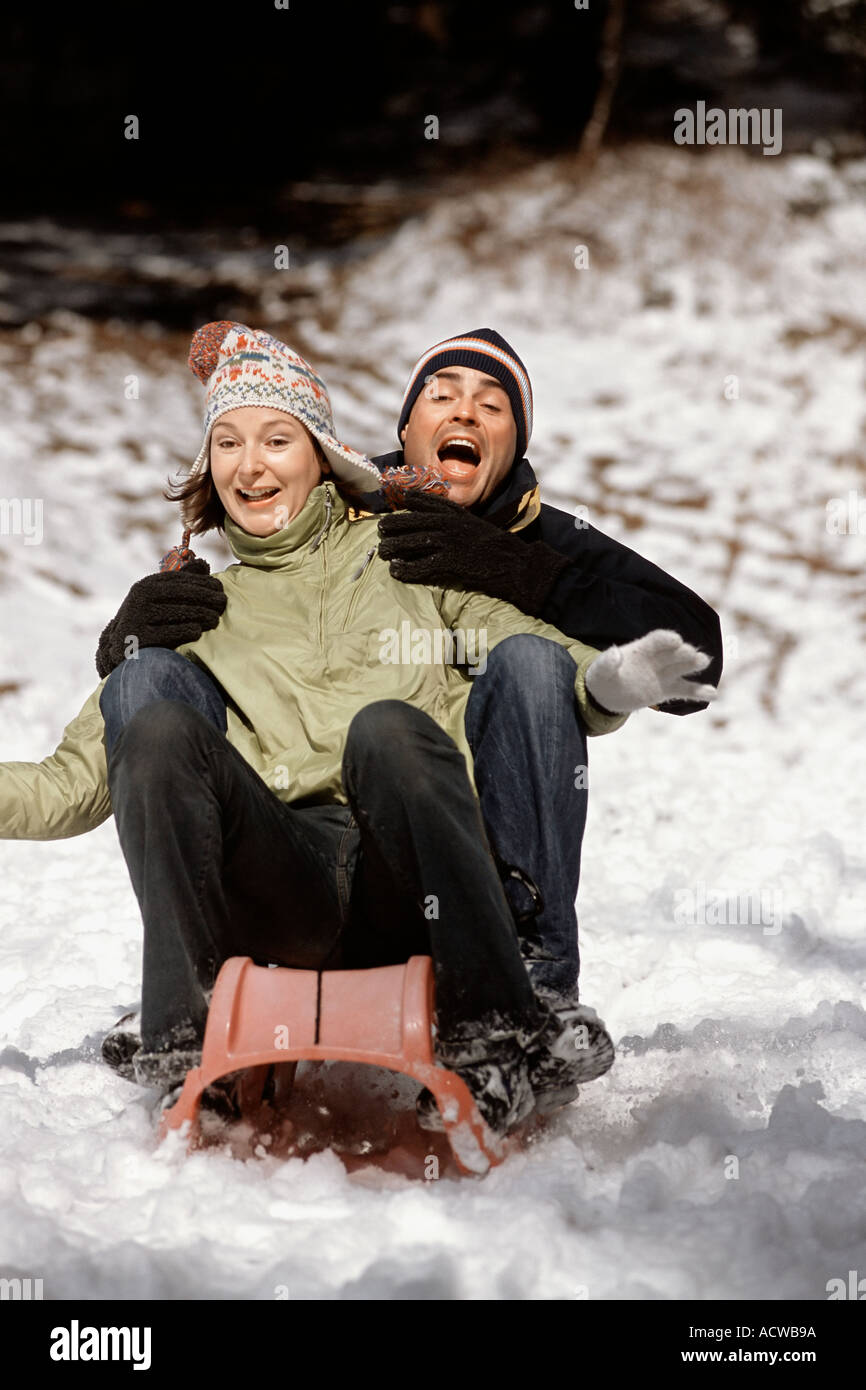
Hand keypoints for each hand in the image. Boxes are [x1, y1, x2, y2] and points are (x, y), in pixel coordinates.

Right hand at [95, 558, 226, 678]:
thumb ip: (181, 582)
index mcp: (147, 585)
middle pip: (181, 593)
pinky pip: (168, 632)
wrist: (121, 648)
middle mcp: (141, 597)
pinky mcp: (139, 637)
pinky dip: (185, 631)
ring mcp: (138, 616)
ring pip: (177, 612)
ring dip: (200, 614)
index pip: (180, 580)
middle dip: (206, 596)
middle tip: (223, 602)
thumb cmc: (149, 620)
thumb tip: (204, 564)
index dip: (203, 582)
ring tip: (215, 619)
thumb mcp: (160, 598)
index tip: (221, 587)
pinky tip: (198, 632)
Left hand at [377, 492, 568, 615]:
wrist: (516, 564)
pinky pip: (420, 566)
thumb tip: (442, 526)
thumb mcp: (478, 527)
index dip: (411, 501)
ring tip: (383, 552)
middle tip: (381, 529)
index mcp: (458, 512)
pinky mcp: (449, 563)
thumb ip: (459, 523)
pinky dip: (406, 569)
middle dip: (394, 524)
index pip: (428, 501)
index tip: (400, 501)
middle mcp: (449, 523)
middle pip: (412, 521)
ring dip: (394, 547)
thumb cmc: (500, 548)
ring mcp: (448, 542)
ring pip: (411, 543)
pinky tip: (397, 572)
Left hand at [585, 629, 718, 713]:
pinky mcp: (666, 690)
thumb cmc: (602, 677)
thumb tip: (614, 653)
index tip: (676, 640)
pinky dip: (699, 692)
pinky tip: (714, 695)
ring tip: (704, 662)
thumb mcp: (600, 670)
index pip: (656, 640)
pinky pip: (685, 690)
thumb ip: (607, 662)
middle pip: (673, 653)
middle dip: (682, 653)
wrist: (606, 694)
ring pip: (682, 668)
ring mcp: (663, 674)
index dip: (666, 640)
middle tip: (692, 654)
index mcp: (641, 649)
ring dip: (693, 665)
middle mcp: (656, 659)